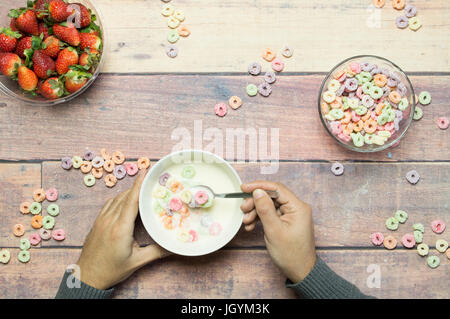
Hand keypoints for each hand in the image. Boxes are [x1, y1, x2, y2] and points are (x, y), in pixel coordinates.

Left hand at [76, 169, 169, 289]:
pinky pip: (109, 204)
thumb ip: (156, 252)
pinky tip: (126, 201)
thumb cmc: (111, 271)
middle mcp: (109, 221)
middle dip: (138, 186)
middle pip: (125, 196)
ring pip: (116, 199)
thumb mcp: (137, 262)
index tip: (146, 170)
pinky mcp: (97, 223)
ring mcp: (101, 221)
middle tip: (151, 178)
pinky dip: (120, 199)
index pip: (131, 201)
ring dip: (129, 192)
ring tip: (141, 189)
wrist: (87, 278)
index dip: (139, 184)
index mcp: (120, 229)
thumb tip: (174, 247)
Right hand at [240, 181, 315, 282]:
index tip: (244, 187)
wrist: (299, 271)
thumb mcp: (274, 231)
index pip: (276, 188)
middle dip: (255, 202)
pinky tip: (251, 226)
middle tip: (243, 209)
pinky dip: (260, 218)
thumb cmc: (291, 254)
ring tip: (246, 221)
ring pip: (269, 205)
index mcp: (298, 207)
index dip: (259, 186)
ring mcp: (291, 214)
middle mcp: (296, 208)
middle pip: (271, 196)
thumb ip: (265, 209)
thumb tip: (257, 192)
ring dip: (255, 211)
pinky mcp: (286, 221)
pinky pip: (270, 213)